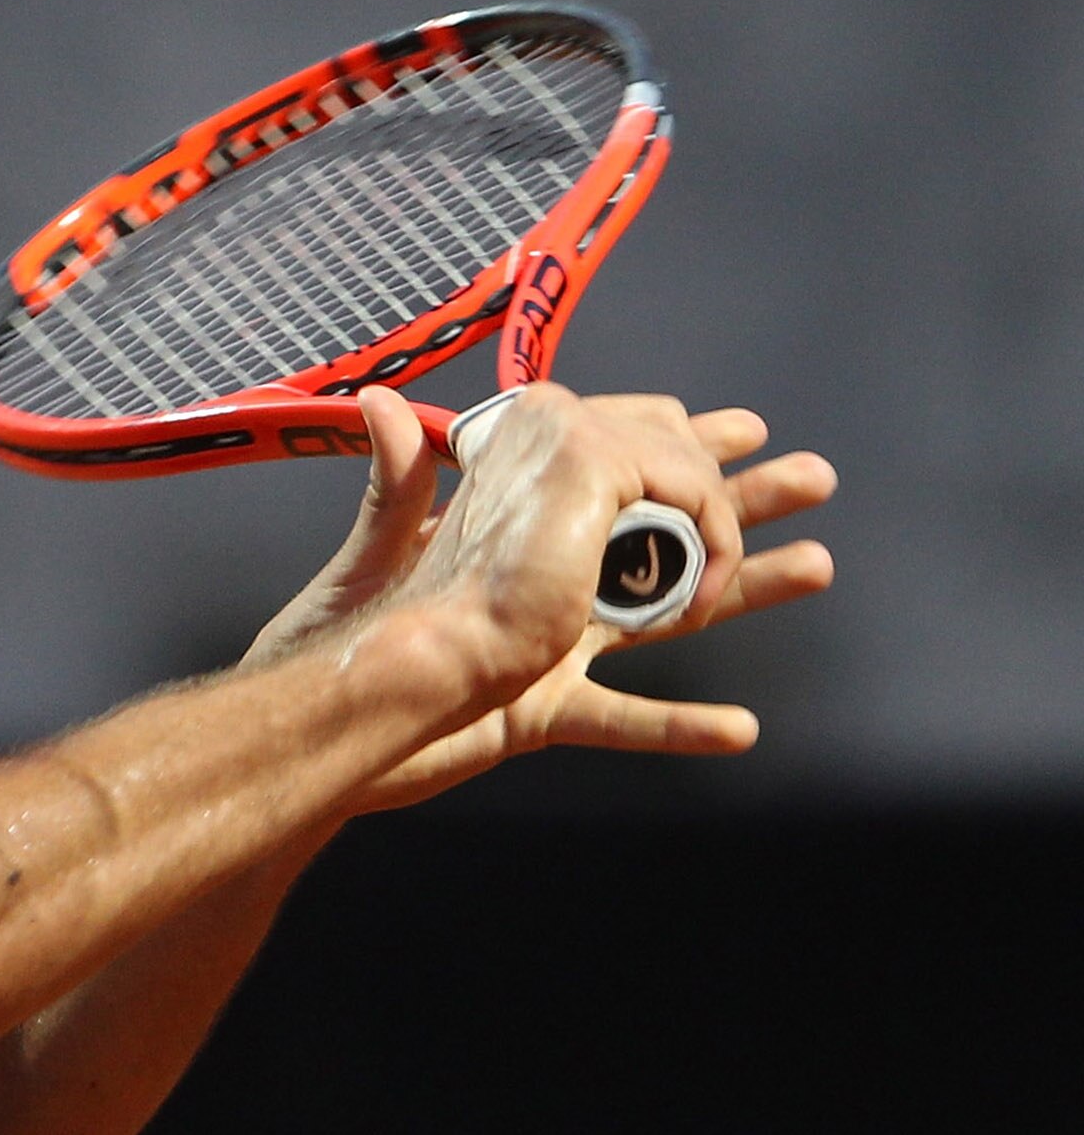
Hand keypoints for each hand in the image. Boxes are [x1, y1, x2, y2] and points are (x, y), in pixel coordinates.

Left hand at [254, 387, 835, 814]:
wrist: (318, 730)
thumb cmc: (326, 645)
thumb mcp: (367, 557)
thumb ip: (395, 487)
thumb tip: (385, 404)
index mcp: (508, 532)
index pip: (609, 474)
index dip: (674, 447)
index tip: (742, 428)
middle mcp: (537, 585)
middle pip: (660, 535)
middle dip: (738, 504)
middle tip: (815, 479)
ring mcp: (544, 652)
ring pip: (664, 616)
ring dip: (742, 592)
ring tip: (817, 566)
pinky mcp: (535, 715)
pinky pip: (622, 720)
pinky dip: (678, 727)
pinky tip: (739, 729)